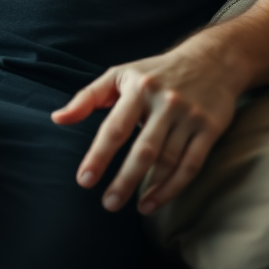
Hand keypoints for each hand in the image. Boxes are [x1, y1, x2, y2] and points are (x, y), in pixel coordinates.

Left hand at [51, 37, 241, 214]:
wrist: (210, 60)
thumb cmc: (153, 72)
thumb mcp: (118, 75)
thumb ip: (87, 97)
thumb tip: (57, 118)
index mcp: (138, 89)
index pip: (114, 128)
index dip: (99, 156)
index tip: (84, 180)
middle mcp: (165, 103)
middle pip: (143, 151)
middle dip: (124, 181)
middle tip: (107, 204)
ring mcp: (189, 117)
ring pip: (168, 162)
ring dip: (149, 188)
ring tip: (131, 207)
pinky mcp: (210, 130)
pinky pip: (191, 165)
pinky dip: (173, 187)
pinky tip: (155, 201)